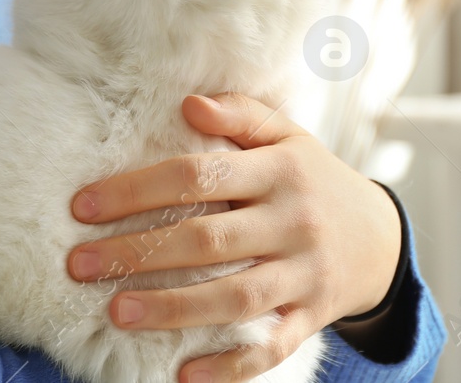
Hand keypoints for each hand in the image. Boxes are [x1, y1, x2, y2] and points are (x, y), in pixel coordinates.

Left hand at [65, 92, 401, 382]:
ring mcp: (304, 273)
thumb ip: (240, 114)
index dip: (137, 190)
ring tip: (117, 313)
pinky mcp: (312, 317)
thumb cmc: (313, 179)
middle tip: (80, 265)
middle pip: (208, 239)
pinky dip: (230, 367)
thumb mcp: (287, 135)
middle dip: (138, 253)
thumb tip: (188, 104)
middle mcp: (293, 221)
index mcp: (280, 169)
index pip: (198, 175)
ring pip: (235, 297)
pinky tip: (184, 373)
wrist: (380, 237)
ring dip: (173, 309)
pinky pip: (271, 347)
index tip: (83, 205)